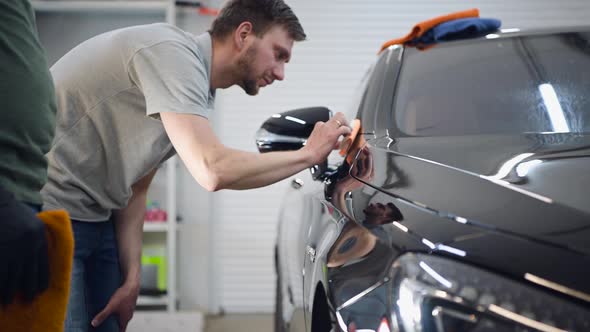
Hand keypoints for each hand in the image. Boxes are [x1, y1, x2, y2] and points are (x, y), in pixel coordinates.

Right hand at [0, 186, 48, 304]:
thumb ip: (37, 240)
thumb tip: (39, 258)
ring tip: (6, 302)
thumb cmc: (13, 212)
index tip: (37, 293)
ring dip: (9, 293)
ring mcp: (13, 250)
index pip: (43, 267)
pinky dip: (0, 286)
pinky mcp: (0, 253)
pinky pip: (0, 275)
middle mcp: (29, 246)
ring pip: (12, 279)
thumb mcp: (32, 223)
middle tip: (25, 302)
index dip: (39, 283)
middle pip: (29, 276)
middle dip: (27, 292)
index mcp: (39, 239)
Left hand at [91, 283, 138, 331]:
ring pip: (122, 316)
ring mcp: (129, 308)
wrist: (132, 284)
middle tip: (107, 326)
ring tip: (109, 316)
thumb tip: (94, 323)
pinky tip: (113, 306)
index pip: (121, 331)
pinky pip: (123, 309)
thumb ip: (102, 315)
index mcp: (126, 319)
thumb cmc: (125, 295)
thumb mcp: (111, 306)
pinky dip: (118, 310)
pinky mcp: (129, 302)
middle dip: (114, 325)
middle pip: (121, 324)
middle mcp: (129, 315)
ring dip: (116, 317)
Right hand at [303, 112, 351, 164]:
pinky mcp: (333, 134)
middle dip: (345, 121)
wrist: (307, 155)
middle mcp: (323, 125)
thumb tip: (338, 143)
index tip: (342, 130)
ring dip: (347, 125)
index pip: (332, 121)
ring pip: (342, 118)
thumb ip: (330, 141)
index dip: (339, 125)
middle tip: (347, 129)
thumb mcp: (320, 143)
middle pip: (338, 115)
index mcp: (319, 126)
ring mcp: (328, 128)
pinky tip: (348, 136)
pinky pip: (344, 128)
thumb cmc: (312, 152)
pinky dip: (348, 131)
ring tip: (348, 133)